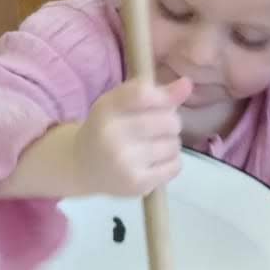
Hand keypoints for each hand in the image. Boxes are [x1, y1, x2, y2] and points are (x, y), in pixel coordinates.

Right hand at [76, 76, 191, 196]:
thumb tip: (187, 84)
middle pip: (168, 121)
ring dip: (170, 143)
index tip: (161, 103)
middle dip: (170, 123)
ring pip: (174, 144)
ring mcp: (124, 162)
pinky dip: (171, 162)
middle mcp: (112, 135)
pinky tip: (155, 161)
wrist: (82, 166)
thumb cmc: (106, 128)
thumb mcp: (120, 103)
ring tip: (153, 146)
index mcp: (106, 109)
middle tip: (156, 129)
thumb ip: (155, 92)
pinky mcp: (137, 184)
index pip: (146, 94)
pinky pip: (176, 166)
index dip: (163, 98)